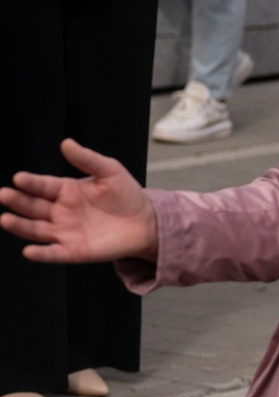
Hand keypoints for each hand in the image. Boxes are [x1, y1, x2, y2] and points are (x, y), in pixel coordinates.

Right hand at [0, 140, 159, 263]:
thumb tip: (66, 143)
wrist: (146, 222)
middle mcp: (59, 211)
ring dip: (20, 226)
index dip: (31, 182)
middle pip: (32, 207)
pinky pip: (54, 253)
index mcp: (65, 190)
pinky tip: (29, 251)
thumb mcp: (110, 171)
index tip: (19, 178)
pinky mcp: (74, 251)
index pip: (42, 185)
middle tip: (3, 195)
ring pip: (36, 229)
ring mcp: (64, 232)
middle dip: (17, 201)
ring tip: (5, 220)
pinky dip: (42, 254)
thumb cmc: (126, 195)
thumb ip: (87, 159)